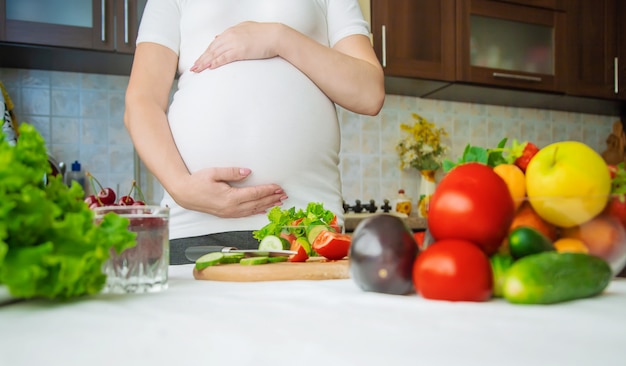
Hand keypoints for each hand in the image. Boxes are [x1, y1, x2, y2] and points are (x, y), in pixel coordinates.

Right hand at [170, 167, 286, 217]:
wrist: (184, 194)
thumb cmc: (197, 181)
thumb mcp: (214, 172)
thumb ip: (232, 172)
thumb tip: (248, 172)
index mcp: (230, 197)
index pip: (254, 194)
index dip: (268, 190)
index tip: (278, 187)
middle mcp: (232, 208)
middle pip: (257, 203)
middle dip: (272, 198)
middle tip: (284, 195)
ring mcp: (229, 213)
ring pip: (253, 210)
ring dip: (267, 205)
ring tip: (279, 202)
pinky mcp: (227, 214)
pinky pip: (246, 214)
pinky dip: (257, 211)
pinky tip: (263, 209)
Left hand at [190, 21, 280, 71]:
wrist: (275, 35)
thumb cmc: (264, 34)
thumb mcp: (245, 29)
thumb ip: (232, 33)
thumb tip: (218, 37)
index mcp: (231, 31)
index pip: (214, 43)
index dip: (206, 52)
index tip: (200, 60)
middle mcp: (230, 36)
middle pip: (212, 49)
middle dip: (201, 59)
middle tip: (193, 68)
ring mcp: (234, 43)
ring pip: (215, 54)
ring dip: (205, 62)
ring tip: (198, 70)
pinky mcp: (240, 51)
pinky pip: (225, 58)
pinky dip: (216, 62)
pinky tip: (210, 67)